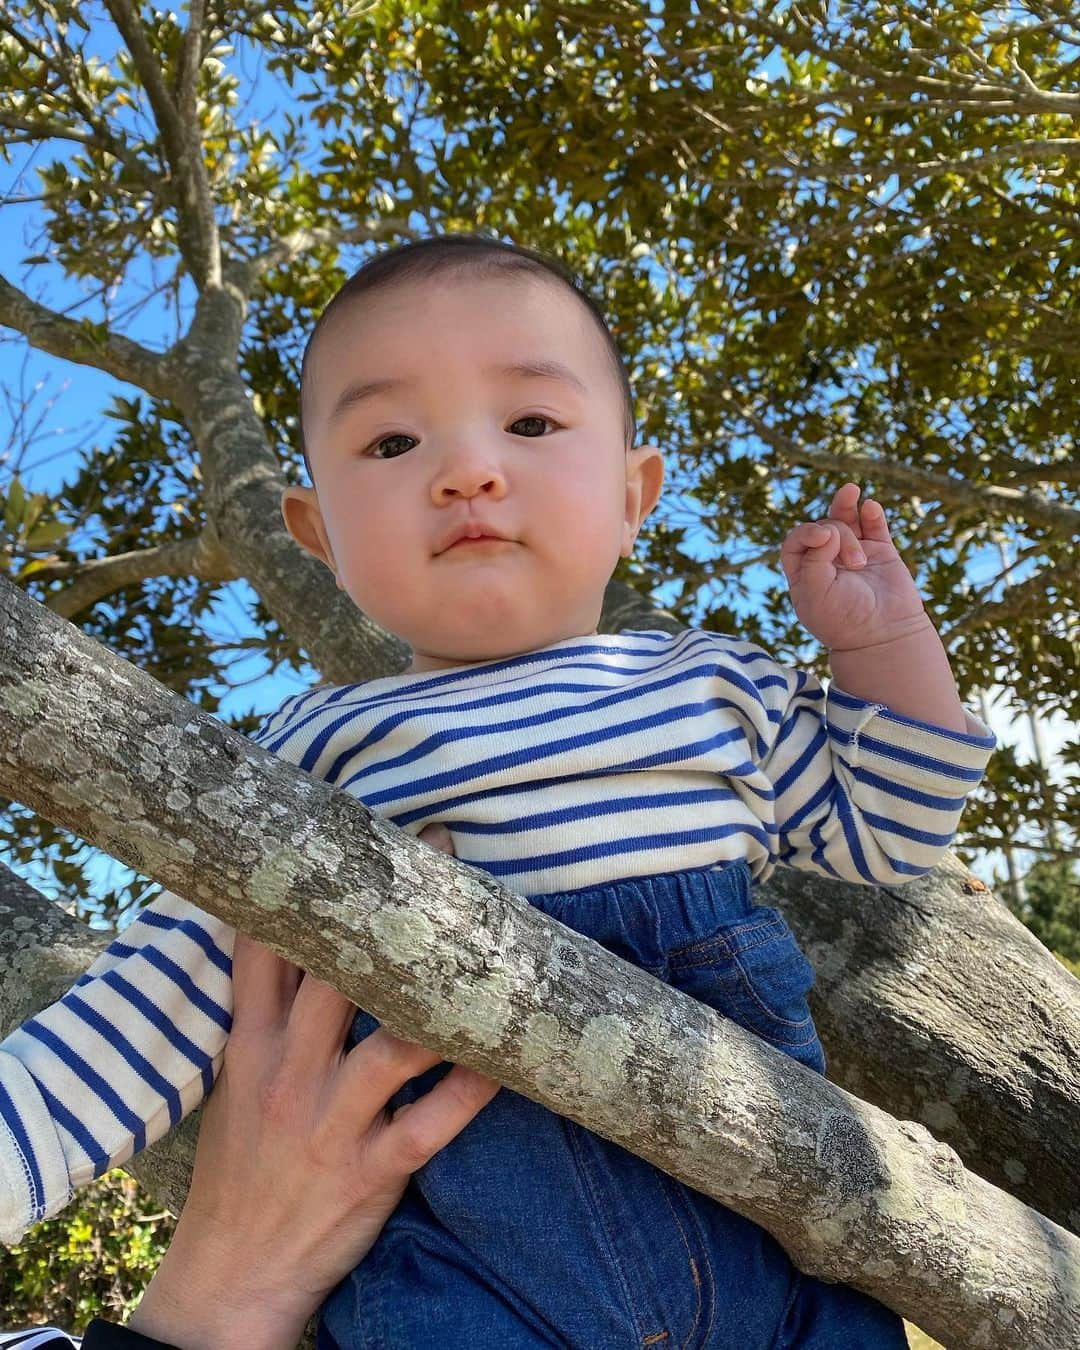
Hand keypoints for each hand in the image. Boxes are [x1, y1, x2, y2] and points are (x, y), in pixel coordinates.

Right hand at [129, 820, 496, 1349]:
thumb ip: (268, 1015)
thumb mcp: (237, 1084)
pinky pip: (432, 1122)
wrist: (231, 1277)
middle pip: (339, 978)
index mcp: (253, 1046)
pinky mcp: (371, 1171)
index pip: (268, 951)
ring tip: (492, 940)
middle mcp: (289, 1074)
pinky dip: (474, 1087)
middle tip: (441, 849)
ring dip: (447, 996)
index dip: (306, 888)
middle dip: (389, 913)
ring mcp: (330, 1123)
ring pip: (395, 1045)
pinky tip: (513, 1056)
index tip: (348, 826)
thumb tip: (297, 941)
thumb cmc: (241, 1170)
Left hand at [780, 482, 929, 651]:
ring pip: (845, 519)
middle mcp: (827, 561)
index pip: (796, 541)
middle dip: (838, 536)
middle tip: (854, 563)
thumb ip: (814, 561)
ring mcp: (854, 554)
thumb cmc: (843, 621)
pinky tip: (869, 506)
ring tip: (851, 490)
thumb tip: (826, 530)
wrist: (884, 636)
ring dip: (845, 505)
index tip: (823, 535)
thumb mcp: (816, 595)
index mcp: (805, 573)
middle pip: (824, 528)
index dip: (806, 531)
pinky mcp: (881, 552)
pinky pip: (873, 525)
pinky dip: (871, 513)